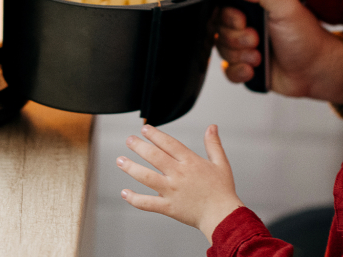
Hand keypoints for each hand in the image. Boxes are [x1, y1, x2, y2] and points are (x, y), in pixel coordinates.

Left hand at [118, 124, 244, 243]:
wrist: (221, 216)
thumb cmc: (222, 191)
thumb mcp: (221, 163)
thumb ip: (213, 144)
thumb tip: (212, 127)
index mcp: (191, 162)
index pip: (169, 143)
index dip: (155, 135)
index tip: (144, 129)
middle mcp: (179, 175)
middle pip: (154, 156)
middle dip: (139, 146)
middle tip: (129, 140)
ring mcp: (171, 191)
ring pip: (146, 177)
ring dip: (131, 168)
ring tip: (120, 160)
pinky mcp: (168, 207)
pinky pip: (147, 203)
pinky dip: (134, 198)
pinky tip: (125, 192)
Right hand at [215, 0, 342, 102]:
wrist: (316, 71)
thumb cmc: (307, 37)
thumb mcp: (286, 6)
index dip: (227, 9)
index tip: (242, 18)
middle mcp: (248, 16)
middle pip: (218, 23)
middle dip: (234, 35)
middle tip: (255, 37)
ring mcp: (244, 39)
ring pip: (220, 45)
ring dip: (237, 53)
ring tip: (258, 55)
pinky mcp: (244, 60)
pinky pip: (226, 67)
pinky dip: (236, 70)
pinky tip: (253, 68)